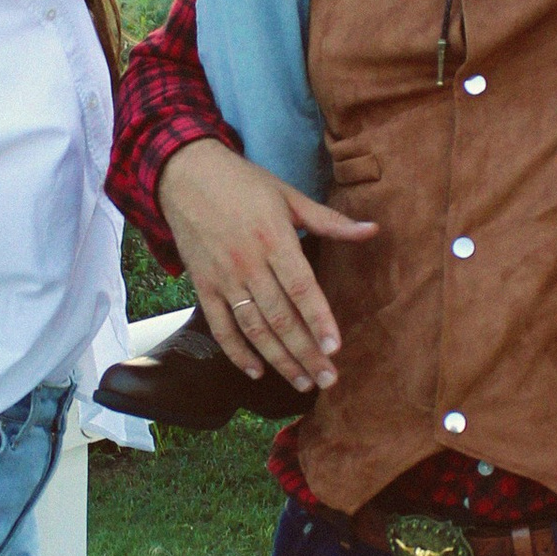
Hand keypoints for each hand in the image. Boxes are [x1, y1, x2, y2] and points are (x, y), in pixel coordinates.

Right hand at [158, 136, 377, 392]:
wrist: (184, 173)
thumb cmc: (242, 183)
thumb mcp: (288, 195)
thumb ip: (329, 221)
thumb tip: (373, 230)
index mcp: (275, 239)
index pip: (302, 288)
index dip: (319, 319)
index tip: (336, 348)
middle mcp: (249, 263)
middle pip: (281, 317)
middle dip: (306, 352)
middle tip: (329, 380)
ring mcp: (224, 277)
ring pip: (254, 327)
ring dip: (279, 359)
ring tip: (302, 382)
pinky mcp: (203, 285)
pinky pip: (220, 325)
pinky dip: (236, 351)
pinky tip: (256, 372)